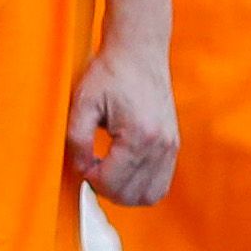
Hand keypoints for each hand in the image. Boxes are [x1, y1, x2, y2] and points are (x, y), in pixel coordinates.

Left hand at [73, 43, 181, 207]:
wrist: (139, 55)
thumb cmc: (109, 74)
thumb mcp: (82, 103)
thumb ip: (77, 139)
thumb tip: (81, 169)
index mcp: (139, 137)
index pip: (114, 183)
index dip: (91, 179)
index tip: (81, 162)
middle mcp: (161, 146)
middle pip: (133, 195)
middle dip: (106, 189)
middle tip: (91, 167)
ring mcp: (172, 147)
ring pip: (151, 194)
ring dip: (125, 191)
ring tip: (106, 169)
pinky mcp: (174, 146)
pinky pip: (161, 182)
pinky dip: (140, 184)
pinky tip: (122, 166)